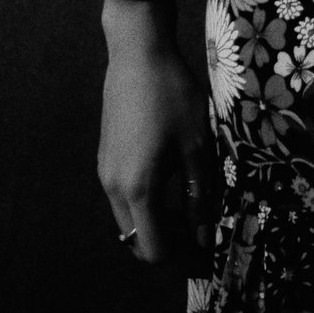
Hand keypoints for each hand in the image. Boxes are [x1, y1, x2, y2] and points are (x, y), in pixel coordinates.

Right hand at [98, 0, 214, 267]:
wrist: (138, 54)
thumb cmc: (172, 96)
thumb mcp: (196, 146)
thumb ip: (200, 195)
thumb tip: (204, 234)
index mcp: (137, 189)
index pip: (154, 250)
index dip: (183, 258)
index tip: (207, 253)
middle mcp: (113, 187)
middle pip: (138, 240)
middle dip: (170, 244)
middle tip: (202, 233)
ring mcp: (105, 172)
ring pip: (129, 219)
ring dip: (158, 224)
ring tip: (192, 208)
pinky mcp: (105, 158)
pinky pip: (123, 198)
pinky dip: (146, 205)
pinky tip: (172, 183)